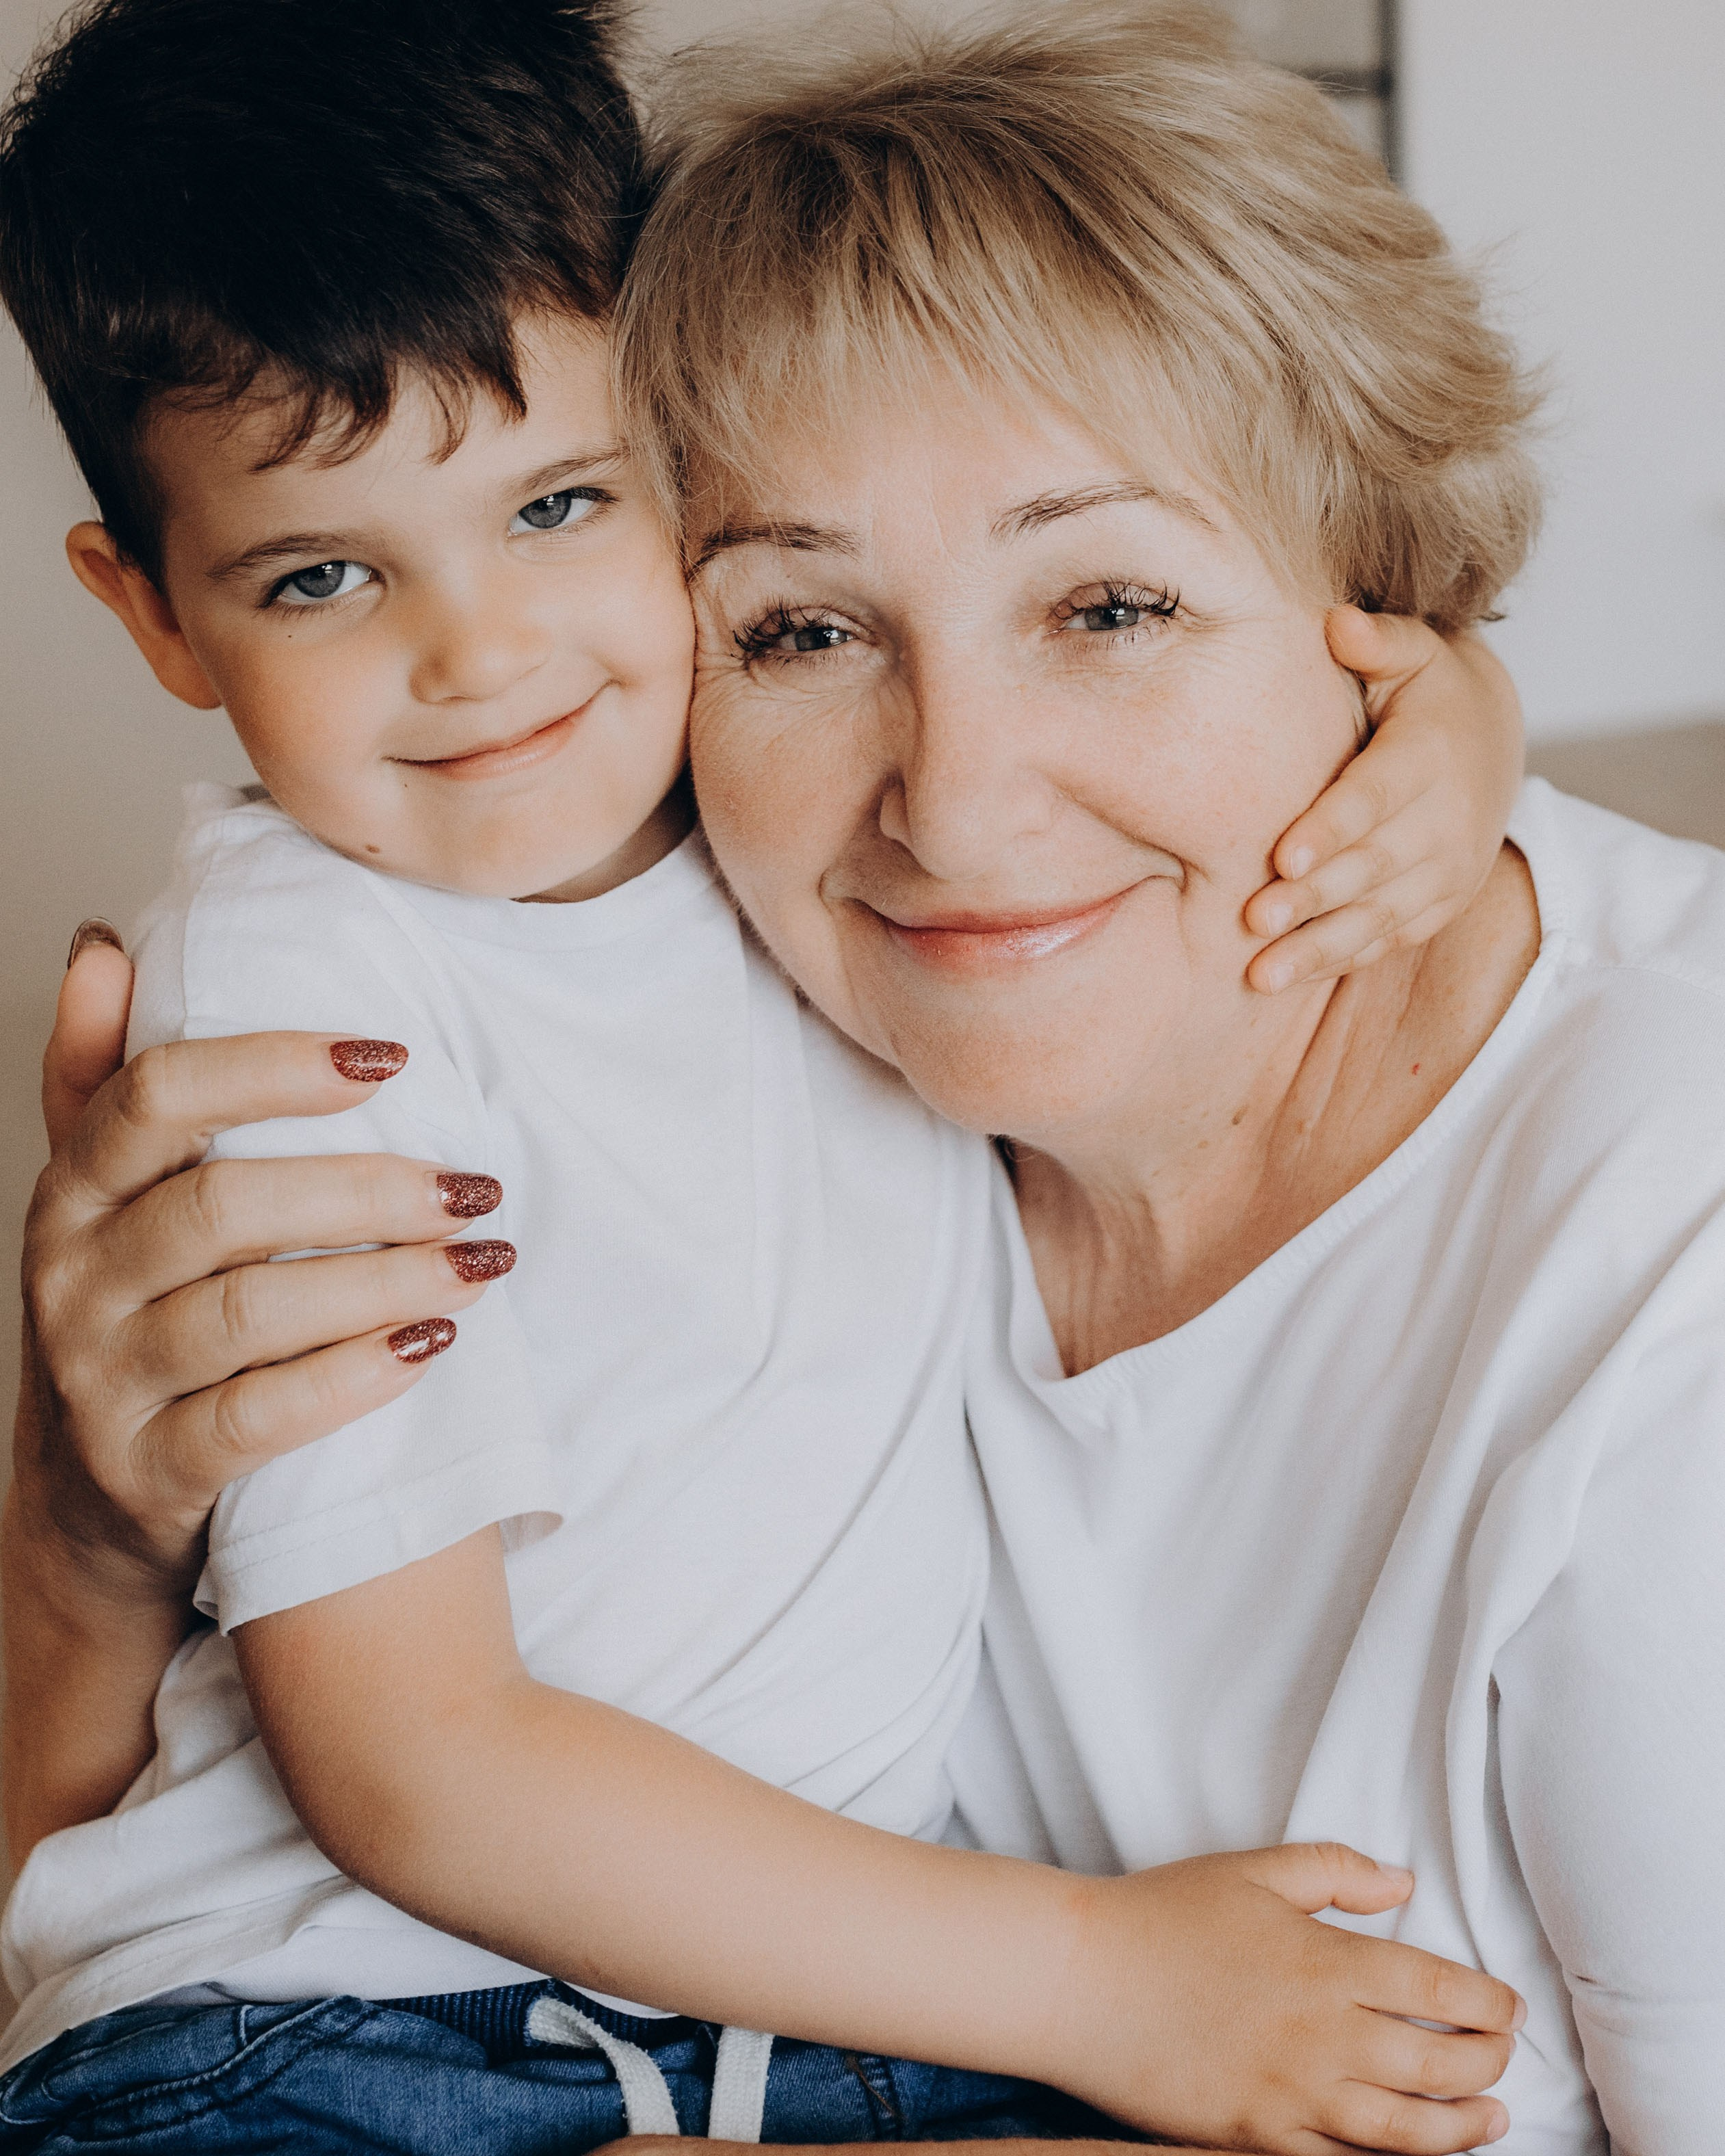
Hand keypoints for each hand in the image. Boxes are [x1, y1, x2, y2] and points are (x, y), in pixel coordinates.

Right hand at [18, 926, 508, 1596]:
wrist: (91, 1499)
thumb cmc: (131, 1312)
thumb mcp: (104, 1195)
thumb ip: (104, 1075)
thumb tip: (102, 948)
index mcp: (74, 1187)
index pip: (158, 1094)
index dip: (275, 1065)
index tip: (392, 1056)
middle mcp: (73, 1275)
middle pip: (224, 1205)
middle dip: (367, 1188)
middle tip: (476, 1185)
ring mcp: (103, 1378)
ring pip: (248, 1313)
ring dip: (383, 1280)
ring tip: (481, 1261)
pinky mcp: (148, 1470)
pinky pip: (256, 1420)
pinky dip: (351, 1379)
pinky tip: (431, 1345)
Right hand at [1049, 1843, 1519, 2153]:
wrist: (1082, 1980)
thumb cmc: (1162, 1917)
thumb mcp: (1253, 1871)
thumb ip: (1334, 1870)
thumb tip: (1402, 1882)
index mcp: (1326, 1962)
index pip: (1440, 1989)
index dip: (1489, 2002)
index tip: (1510, 2007)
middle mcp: (1323, 2034)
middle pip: (1439, 2064)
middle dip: (1489, 2066)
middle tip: (1506, 2060)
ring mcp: (1293, 2094)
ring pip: (1406, 2131)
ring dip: (1462, 2130)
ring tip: (1490, 2122)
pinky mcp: (1259, 2136)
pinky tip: (1408, 2154)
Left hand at [1246, 611, 1523, 992]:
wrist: (1492, 743)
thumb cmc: (1427, 693)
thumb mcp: (1414, 652)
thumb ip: (1378, 640)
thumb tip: (1338, 623)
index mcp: (1430, 756)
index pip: (1375, 798)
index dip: (1333, 829)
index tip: (1285, 856)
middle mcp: (1447, 821)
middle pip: (1372, 867)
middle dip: (1313, 898)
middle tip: (1254, 920)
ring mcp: (1446, 871)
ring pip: (1378, 917)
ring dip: (1318, 948)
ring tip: (1260, 976)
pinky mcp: (1438, 905)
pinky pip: (1387, 940)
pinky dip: (1339, 961)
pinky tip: (1286, 979)